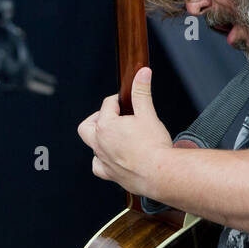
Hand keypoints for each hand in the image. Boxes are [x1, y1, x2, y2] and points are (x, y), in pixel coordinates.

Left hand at [77, 67, 172, 195]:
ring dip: (99, 138)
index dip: (118, 100)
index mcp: (106, 126)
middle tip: (113, 115)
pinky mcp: (109, 174)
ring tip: (114, 135)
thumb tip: (142, 73)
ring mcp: (103, 159)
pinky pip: (97, 166)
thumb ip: (142, 92)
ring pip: (91, 145)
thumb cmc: (154, 146)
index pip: (107, 105)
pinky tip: (111, 156)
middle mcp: (99, 143)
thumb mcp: (148, 114)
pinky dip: (101, 160)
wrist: (160, 174)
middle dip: (98, 117)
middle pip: (88, 125)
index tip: (127, 101)